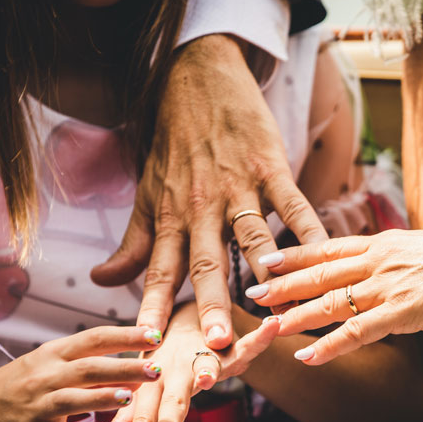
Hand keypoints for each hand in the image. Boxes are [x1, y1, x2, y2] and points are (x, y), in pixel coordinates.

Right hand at [0, 326, 161, 421]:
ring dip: (101, 400)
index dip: (125, 336)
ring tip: (129, 398)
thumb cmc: (25, 383)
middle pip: (88, 369)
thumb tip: (135, 355)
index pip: (94, 339)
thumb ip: (88, 360)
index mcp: (54, 355)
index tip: (155, 334)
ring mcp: (36, 408)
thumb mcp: (50, 362)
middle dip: (123, 368)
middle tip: (155, 369)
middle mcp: (45, 378)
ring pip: (71, 402)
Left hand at [90, 34, 326, 350]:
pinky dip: (309, 229)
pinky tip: (322, 256)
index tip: (149, 342)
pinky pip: (293, 203)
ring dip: (263, 272)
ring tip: (275, 306)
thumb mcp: (147, 193)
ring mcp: (238, 186)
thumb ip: (132, 243)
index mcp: (171, 216)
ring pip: (251, 236)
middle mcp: (202, 206)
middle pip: (207, 263)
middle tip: (218, 343)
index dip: (152, 306)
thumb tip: (100, 281)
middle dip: (212, 304)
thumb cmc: (172, 144)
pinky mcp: (270, 166)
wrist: (198, 78)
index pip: (158, 270)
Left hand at [95, 303, 280, 421]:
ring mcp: (200, 357)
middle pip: (171, 398)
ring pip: (204, 367)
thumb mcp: (142, 393)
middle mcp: (173, 370)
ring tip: (208, 381)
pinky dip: (258, 337)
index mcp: (150, 385)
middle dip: (169, 417)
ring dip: (207, 372)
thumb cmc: (159, 365)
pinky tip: (270, 328)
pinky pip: (244, 343)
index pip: (142, 418)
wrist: (178, 319)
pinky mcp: (226, 346)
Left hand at [247, 226, 422, 363]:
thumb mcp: (421, 247)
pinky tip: (308, 356)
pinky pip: (357, 332)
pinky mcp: (402, 312)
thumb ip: (394, 256)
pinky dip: (330, 346)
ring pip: (330, 301)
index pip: (328, 247)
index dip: (296, 254)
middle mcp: (377, 261)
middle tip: (252, 289)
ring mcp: (387, 286)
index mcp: (382, 243)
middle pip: (319, 272)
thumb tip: (380, 264)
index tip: (269, 257)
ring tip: (266, 323)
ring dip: (295, 314)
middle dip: (283, 283)